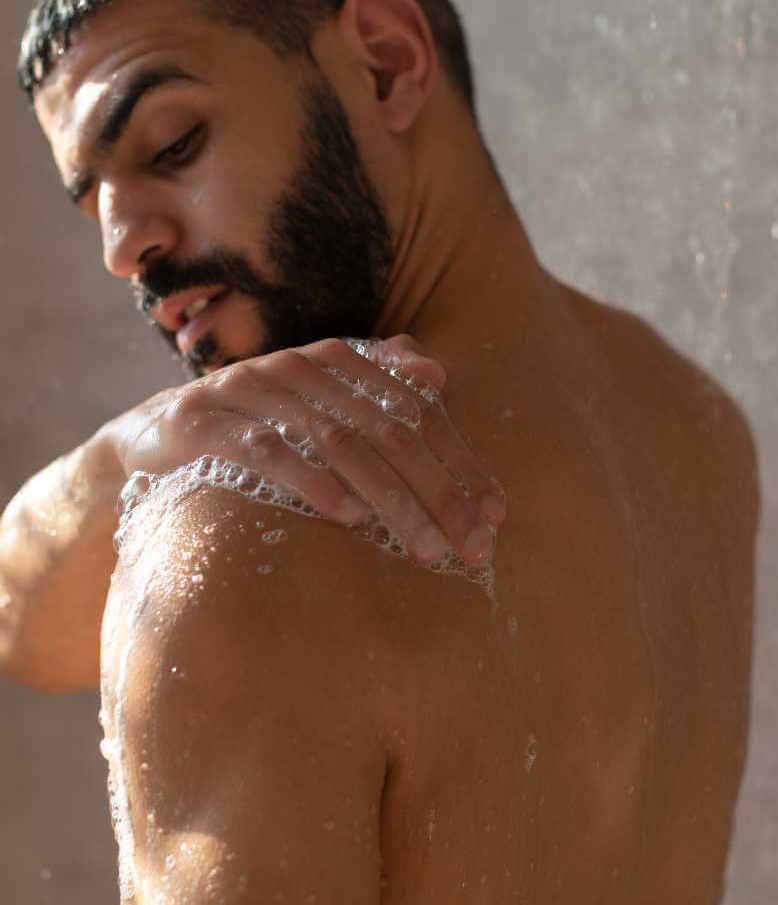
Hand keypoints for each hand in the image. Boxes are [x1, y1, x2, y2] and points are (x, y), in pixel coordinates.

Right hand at [97, 336, 504, 564]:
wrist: (156, 435)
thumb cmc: (259, 425)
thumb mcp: (320, 405)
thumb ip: (375, 386)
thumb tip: (436, 372)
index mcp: (336, 359)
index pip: (415, 412)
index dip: (460, 461)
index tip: (495, 513)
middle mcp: (299, 367)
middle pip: (387, 431)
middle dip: (438, 491)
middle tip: (472, 545)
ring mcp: (250, 390)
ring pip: (338, 443)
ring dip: (388, 498)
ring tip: (425, 545)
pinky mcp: (206, 422)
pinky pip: (268, 451)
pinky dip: (311, 481)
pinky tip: (347, 515)